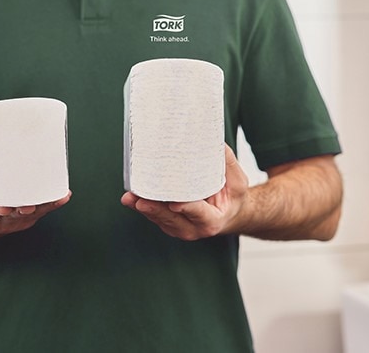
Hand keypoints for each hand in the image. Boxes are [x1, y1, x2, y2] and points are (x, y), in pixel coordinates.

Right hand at [0, 156, 71, 241]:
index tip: (3, 207)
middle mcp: (2, 221)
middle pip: (17, 214)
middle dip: (27, 208)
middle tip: (35, 202)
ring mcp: (17, 221)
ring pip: (34, 213)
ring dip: (46, 205)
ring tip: (60, 195)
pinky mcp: (28, 217)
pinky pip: (41, 210)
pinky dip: (51, 202)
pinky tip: (63, 195)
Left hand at [120, 144, 248, 240]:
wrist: (229, 214)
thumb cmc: (232, 197)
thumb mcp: (237, 181)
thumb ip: (227, 163)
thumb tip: (215, 140)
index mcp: (212, 220)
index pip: (198, 213)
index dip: (186, 208)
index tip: (174, 202)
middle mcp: (193, 228)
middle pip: (171, 219)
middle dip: (154, 210)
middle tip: (139, 200)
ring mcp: (179, 228)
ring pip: (159, 219)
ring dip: (144, 208)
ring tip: (130, 196)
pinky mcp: (168, 223)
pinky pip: (154, 216)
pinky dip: (143, 207)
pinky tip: (132, 196)